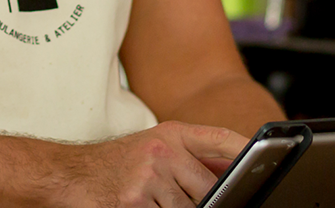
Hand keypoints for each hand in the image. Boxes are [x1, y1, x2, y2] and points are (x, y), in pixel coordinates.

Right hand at [69, 122, 250, 207]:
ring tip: (152, 200)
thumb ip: (190, 158)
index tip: (266, 160)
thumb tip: (232, 173)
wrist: (69, 174)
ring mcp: (149, 176)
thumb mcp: (153, 149)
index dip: (245, 150)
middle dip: (206, 201)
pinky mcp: (135, 201)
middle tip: (182, 196)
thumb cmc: (114, 165)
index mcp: (170, 134)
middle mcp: (162, 150)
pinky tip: (141, 205)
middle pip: (209, 186)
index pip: (219, 139)